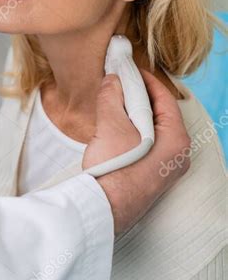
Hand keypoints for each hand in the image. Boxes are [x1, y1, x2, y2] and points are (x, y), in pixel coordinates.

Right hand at [82, 70, 189, 234]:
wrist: (103, 209)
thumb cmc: (114, 171)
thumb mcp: (111, 124)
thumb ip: (112, 96)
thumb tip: (113, 81)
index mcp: (176, 139)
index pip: (165, 99)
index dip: (147, 81)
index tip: (132, 71)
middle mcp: (177, 155)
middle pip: (161, 115)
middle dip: (140, 98)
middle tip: (121, 85)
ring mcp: (166, 168)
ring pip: (153, 131)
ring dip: (134, 115)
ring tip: (114, 103)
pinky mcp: (152, 177)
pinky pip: (147, 146)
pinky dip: (133, 132)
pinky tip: (115, 128)